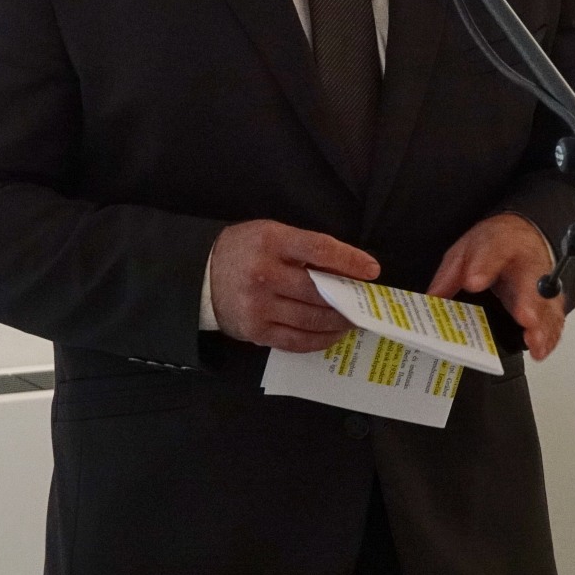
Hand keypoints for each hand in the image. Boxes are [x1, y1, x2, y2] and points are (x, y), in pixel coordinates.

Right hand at [208, 220, 379, 351]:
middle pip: (319, 290)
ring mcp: (259, 307)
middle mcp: (264, 275)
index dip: (349, 260)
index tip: (371, 270)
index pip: (319, 249)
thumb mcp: (273, 234)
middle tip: (367, 302)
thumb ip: (306, 248)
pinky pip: (297, 341)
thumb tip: (348, 269)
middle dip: (349, 298)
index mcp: (271, 241)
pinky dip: (321, 339)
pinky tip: (333, 334)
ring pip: (311, 319)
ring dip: (339, 321)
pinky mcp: (256, 332)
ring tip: (354, 319)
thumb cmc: (245, 250)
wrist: (202, 276)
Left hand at [428, 214, 564, 360]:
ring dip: (542, 325)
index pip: (493, 251)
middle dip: (529, 301)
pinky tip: (541, 349)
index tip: (473, 282)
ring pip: (547, 304)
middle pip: (531, 281)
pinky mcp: (549, 302)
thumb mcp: (465, 250)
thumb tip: (432, 299)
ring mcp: (541, 284)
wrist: (526, 236)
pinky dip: (549, 336)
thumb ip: (450, 275)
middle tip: (525, 318)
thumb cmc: (497, 246)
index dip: (484, 267)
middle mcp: (527, 263)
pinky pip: (553, 319)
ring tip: (534, 342)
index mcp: (503, 244)